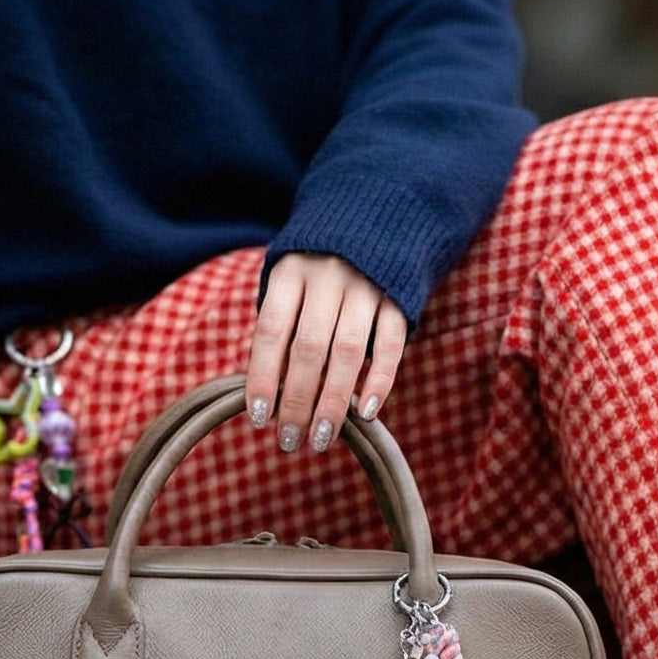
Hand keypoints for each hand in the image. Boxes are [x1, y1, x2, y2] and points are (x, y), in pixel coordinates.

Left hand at [245, 253, 407, 451]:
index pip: (271, 331)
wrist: (380, 216)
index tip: (259, 419)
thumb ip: (283, 326)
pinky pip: (391, 344)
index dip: (262, 377)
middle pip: (308, 348)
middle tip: (289, 442)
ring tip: (322, 439)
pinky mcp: (398, 297)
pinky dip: (380, 379)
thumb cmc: (321, 266)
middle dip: (297, 401)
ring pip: (348, 351)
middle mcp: (326, 277)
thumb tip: (271, 392)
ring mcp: (366, 286)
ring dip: (334, 401)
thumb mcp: (292, 281)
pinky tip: (368, 412)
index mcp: (290, 272)